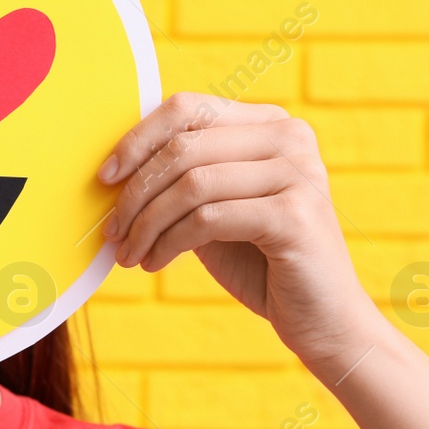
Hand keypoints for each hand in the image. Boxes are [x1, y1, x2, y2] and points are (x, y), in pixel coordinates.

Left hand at [99, 93, 379, 365]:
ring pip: (191, 184)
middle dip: (135, 192)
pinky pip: (208, 218)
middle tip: (112, 231)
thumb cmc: (260, 261)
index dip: (137, 139)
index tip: (105, 177)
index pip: (187, 108)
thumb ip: (181, 176)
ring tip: (130, 253)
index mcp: (270, 123)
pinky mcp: (296, 214)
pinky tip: (156, 262)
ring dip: (146, 223)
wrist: (323, 319)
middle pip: (184, 146)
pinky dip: (169, 242)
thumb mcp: (214, 206)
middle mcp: (290, 137)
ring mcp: (298, 173)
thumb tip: (112, 168)